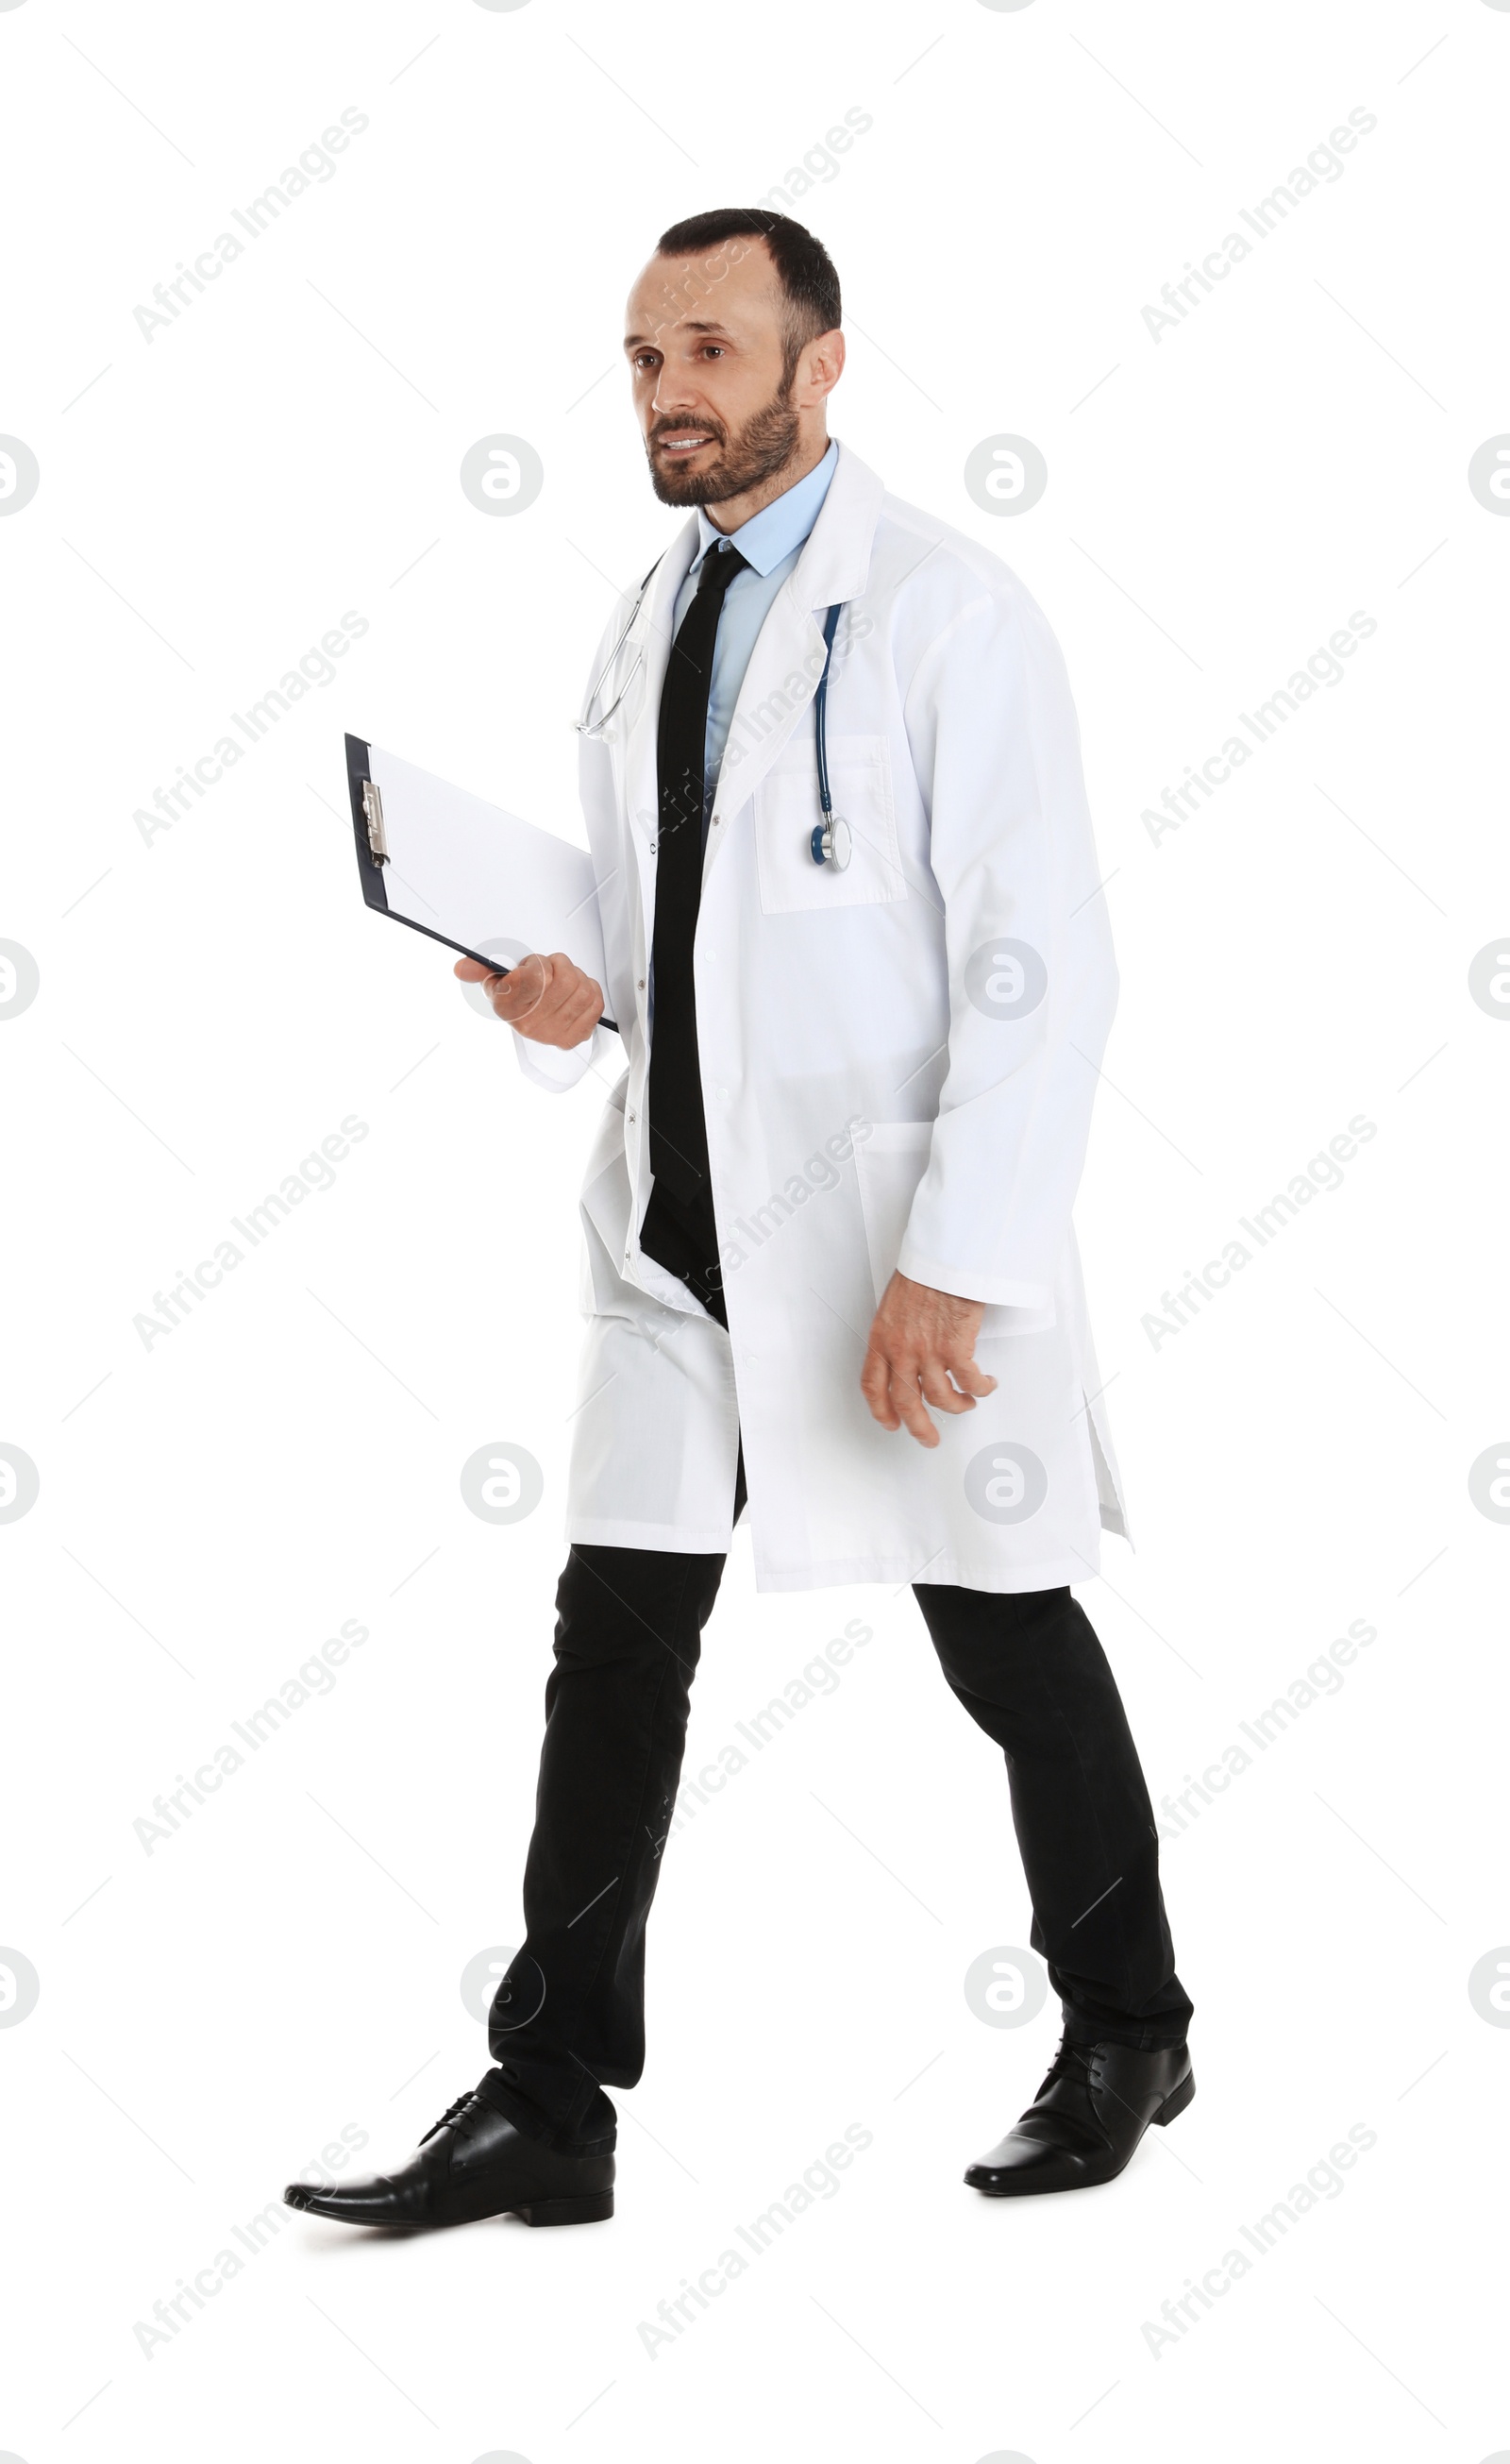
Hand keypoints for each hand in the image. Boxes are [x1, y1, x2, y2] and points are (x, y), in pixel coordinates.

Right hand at [453, 952, 603, 1047]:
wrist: (531, 1021)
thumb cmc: (516, 997)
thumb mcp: (495, 980)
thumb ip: (478, 969)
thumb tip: (460, 968)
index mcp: (510, 1008)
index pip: (537, 976)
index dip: (539, 964)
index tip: (534, 967)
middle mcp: (531, 1025)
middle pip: (565, 980)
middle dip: (561, 967)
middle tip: (553, 970)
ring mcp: (554, 1033)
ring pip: (582, 989)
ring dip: (577, 978)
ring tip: (565, 981)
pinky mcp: (576, 1036)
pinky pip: (595, 1003)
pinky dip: (590, 991)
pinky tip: (577, 992)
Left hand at [860, 1271, 996, 1447]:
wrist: (944, 1257)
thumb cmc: (924, 1272)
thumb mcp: (895, 1304)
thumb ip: (897, 1332)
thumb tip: (907, 1352)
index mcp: (882, 1338)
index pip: (872, 1385)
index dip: (880, 1410)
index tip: (890, 1422)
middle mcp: (902, 1350)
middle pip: (906, 1402)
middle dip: (919, 1427)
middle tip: (928, 1439)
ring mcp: (928, 1352)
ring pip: (942, 1398)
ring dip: (957, 1406)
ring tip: (966, 1403)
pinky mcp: (956, 1349)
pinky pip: (970, 1382)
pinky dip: (981, 1389)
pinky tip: (986, 1385)